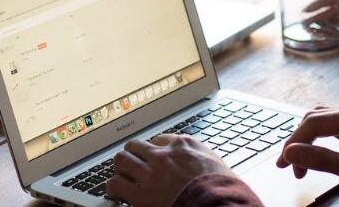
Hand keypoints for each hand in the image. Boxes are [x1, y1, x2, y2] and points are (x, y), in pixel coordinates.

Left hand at [109, 134, 234, 206]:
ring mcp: (149, 174)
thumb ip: (202, 158)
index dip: (155, 149)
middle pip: (136, 146)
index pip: (160, 139)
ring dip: (121, 168)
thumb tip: (200, 161)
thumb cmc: (223, 189)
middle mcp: (163, 155)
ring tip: (123, 176)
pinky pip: (115, 184)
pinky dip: (114, 187)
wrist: (217, 205)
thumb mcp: (217, 164)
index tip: (154, 156)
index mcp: (183, 146)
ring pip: (121, 160)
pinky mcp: (140, 195)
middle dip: (133, 155)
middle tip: (134, 165)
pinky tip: (118, 192)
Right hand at [276, 106, 338, 206]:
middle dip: (299, 141)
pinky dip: (321, 143)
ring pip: (325, 124)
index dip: (295, 142)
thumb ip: (322, 159)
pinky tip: (317, 155)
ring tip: (299, 163)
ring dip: (309, 141)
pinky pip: (335, 131)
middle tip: (288, 165)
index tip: (285, 162)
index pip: (316, 122)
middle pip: (317, 119)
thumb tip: (292, 152)